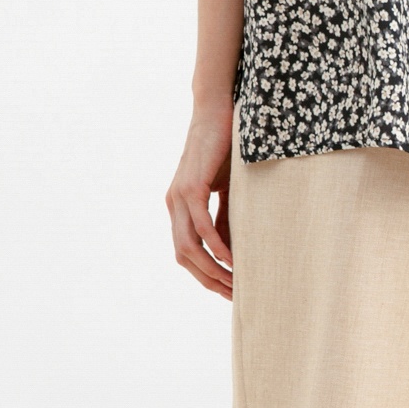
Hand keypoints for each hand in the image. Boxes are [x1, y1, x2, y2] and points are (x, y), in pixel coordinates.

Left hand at [167, 104, 235, 298]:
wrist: (216, 111)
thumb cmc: (225, 149)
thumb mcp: (228, 191)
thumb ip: (226, 218)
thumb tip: (231, 251)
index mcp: (179, 208)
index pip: (186, 253)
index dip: (205, 275)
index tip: (228, 290)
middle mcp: (173, 205)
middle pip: (183, 257)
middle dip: (208, 280)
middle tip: (234, 295)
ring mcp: (178, 196)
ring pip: (188, 246)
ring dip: (211, 269)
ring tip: (235, 282)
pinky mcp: (190, 186)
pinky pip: (200, 225)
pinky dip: (214, 245)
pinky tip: (230, 258)